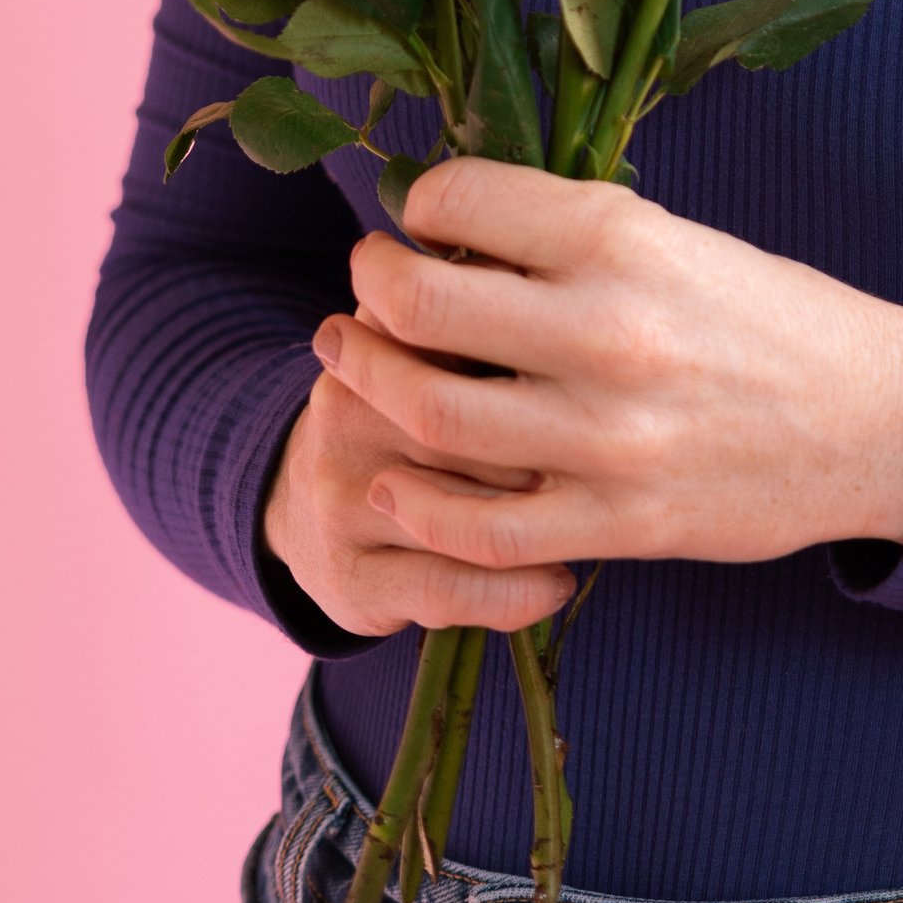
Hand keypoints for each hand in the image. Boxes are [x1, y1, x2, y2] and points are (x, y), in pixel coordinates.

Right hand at [263, 345, 576, 640]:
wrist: (301, 509)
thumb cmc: (404, 421)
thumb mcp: (426, 350)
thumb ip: (489, 316)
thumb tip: (586, 308)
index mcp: (377, 337)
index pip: (469, 332)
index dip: (541, 360)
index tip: (590, 381)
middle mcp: (350, 411)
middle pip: (478, 424)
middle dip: (547, 447)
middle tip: (600, 460)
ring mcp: (344, 498)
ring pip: (468, 512)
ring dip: (541, 525)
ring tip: (589, 523)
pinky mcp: (353, 576)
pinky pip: (449, 587)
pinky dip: (514, 594)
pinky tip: (554, 583)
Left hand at [311, 161, 902, 575]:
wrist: (873, 419)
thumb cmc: (769, 314)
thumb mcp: (676, 237)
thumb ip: (569, 235)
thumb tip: (453, 227)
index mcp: (620, 238)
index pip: (461, 201)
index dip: (418, 203)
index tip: (415, 215)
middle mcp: (603, 330)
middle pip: (423, 306)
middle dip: (371, 287)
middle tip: (365, 283)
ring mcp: (605, 436)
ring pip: (434, 416)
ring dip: (371, 385)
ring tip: (354, 360)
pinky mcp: (615, 521)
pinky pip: (483, 528)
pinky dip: (420, 507)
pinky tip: (394, 481)